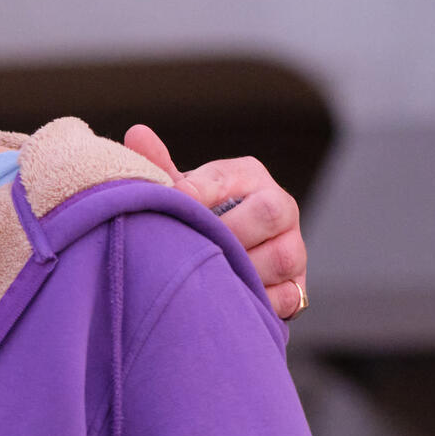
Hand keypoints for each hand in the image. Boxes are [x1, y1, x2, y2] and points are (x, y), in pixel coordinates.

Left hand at [123, 125, 308, 322]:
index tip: (172, 206)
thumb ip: (159, 168)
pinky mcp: (297, 287)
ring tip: (208, 276)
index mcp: (249, 176)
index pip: (228, 179)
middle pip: (272, 212)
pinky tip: (230, 300)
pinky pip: (287, 297)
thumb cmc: (194, 218)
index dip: (197, 195)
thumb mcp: (178, 193)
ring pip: (284, 256)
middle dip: (231, 232)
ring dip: (243, 270)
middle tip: (195, 248)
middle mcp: (280, 207)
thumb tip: (137, 133)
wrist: (218, 263)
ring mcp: (293, 247)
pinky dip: (258, 302)